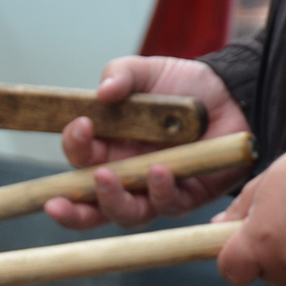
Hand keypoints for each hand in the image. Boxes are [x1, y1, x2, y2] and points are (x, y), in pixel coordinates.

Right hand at [45, 56, 252, 229]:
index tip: (82, 126)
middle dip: (69, 211)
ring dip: (111, 200)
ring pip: (125, 213)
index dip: (74, 146)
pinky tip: (158, 171)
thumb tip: (102, 91)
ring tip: (106, 178)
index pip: (79, 159)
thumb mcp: (147, 72)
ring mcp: (154, 191)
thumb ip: (121, 74)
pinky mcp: (187, 197)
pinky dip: (160, 191)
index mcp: (107, 149)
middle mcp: (126, 176)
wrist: (232, 93)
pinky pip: (168, 204)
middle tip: (54, 204)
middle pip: (89, 206)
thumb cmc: (183, 86)